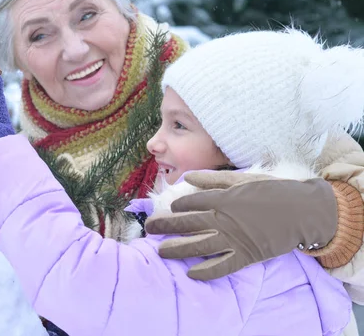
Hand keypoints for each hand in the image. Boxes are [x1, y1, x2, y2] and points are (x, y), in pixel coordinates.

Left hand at [144, 171, 337, 280]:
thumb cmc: (272, 190)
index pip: (190, 203)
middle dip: (165, 226)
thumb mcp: (242, 178)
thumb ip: (214, 178)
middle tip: (149, 228)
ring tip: (160, 251)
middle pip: (187, 223)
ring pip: (198, 245)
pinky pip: (221, 266)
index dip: (176, 206)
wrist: (302, 210)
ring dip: (177, 249)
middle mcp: (223, 219)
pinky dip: (206, 271)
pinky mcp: (245, 256)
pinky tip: (191, 273)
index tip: (168, 208)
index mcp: (222, 198)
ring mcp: (233, 239)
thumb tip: (188, 177)